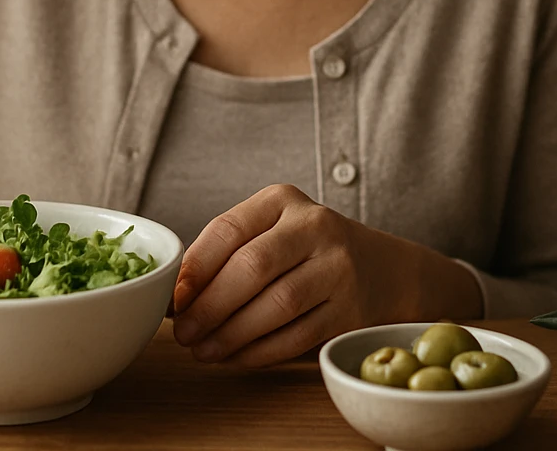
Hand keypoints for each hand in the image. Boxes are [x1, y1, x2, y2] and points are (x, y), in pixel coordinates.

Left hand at [170, 184, 483, 366]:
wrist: (383, 270)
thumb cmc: (306, 250)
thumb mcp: (271, 230)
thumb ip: (226, 253)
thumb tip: (174, 298)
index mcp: (283, 200)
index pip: (228, 229)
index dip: (195, 268)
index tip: (173, 299)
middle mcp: (315, 227)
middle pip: (252, 268)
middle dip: (209, 307)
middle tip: (184, 333)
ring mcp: (338, 268)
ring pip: (276, 306)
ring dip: (232, 335)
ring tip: (204, 351)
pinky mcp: (351, 310)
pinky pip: (296, 337)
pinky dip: (259, 352)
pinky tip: (235, 357)